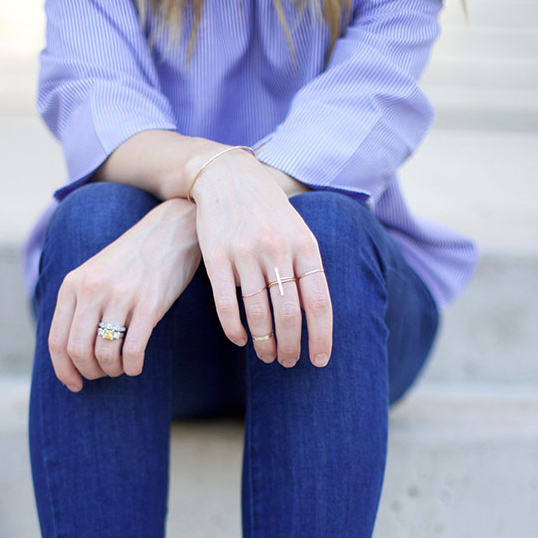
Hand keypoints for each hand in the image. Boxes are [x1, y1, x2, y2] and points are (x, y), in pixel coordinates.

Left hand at [48, 196, 200, 391]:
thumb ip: (78, 306)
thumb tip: (69, 354)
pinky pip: (133, 350)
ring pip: (105, 354)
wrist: (169, 233)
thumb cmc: (130, 261)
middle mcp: (92, 290)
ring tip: (120, 367)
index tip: (75, 384)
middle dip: (89, 372)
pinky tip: (135, 365)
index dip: (63, 370)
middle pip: (78, 351)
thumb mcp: (93, 275)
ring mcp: (121, 296)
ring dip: (112, 370)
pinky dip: (132, 366)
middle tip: (102, 374)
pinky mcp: (149, 304)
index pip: (57, 340)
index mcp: (73, 284)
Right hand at [189, 149, 331, 368]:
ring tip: (266, 356)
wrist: (227, 175)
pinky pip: (227, 303)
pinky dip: (234, 328)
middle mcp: (277, 250)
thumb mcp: (298, 229)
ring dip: (264, 342)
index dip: (320, 336)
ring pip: (258, 313)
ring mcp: (246, 253)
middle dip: (290, 346)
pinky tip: (240, 339)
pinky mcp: (217, 256)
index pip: (318, 301)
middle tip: (288, 362)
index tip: (318, 361)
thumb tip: (318, 313)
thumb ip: (307, 266)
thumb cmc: (268, 209)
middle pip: (288, 313)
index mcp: (305, 245)